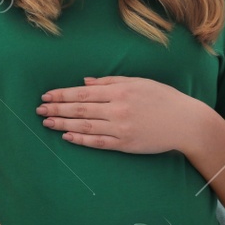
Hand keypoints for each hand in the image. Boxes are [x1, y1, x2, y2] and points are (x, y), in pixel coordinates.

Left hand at [37, 77, 198, 153]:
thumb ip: (111, 81)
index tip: (46, 96)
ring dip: (63, 123)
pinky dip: (81, 139)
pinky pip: (98, 142)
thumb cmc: (164, 99)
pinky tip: (67, 136)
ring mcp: (120, 128)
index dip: (62, 94)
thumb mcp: (139, 82)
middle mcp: (117, 109)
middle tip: (39, 110)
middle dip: (57, 109)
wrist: (186, 123)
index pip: (83, 92)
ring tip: (46, 123)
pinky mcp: (125, 144)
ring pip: (85, 125)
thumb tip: (85, 82)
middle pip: (80, 108)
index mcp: (120, 91)